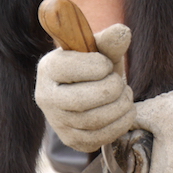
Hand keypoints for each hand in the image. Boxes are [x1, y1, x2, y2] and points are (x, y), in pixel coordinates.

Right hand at [34, 23, 135, 152]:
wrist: (88, 90)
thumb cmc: (95, 66)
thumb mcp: (101, 50)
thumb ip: (110, 41)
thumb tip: (122, 32)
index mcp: (49, 67)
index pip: (71, 68)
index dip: (99, 65)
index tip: (107, 64)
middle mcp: (46, 97)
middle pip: (83, 100)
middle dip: (112, 88)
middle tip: (119, 82)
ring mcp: (57, 121)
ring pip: (94, 121)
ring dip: (120, 106)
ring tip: (125, 94)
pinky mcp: (72, 139)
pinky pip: (99, 138)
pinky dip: (121, 124)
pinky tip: (125, 111)